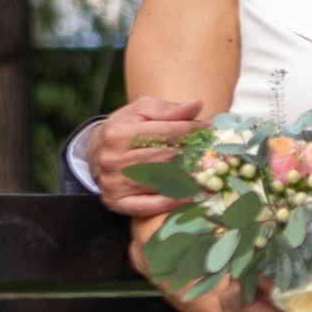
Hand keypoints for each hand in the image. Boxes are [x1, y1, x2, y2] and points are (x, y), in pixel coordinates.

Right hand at [94, 96, 209, 216]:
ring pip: (160, 181)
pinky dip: (172, 202)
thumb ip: (168, 109)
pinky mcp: (117, 203)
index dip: (192, 131)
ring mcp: (114, 184)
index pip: (164, 132)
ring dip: (188, 177)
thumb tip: (197, 105)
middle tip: (216, 152)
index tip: (213, 131)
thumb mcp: (141, 112)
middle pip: (165, 158)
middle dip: (193, 153)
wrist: (95, 154)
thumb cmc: (124, 129)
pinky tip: (192, 195)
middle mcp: (114, 160)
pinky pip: (149, 205)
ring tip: (209, 172)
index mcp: (119, 133)